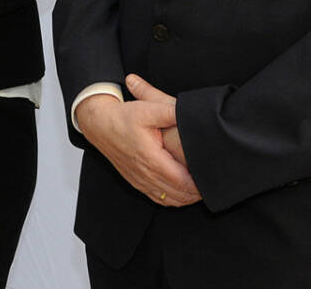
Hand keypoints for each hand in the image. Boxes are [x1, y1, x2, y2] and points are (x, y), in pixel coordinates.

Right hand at [78, 82, 200, 206]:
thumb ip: (170, 111)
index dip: (199, 186)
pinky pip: (158, 198)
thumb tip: (188, 112)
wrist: (98, 124)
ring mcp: (139, 180)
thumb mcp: (147, 109)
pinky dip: (172, 199)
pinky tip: (182, 193)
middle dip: (197, 194)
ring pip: (168, 200)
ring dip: (186, 198)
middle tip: (212, 185)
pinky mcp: (135, 181)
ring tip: (201, 189)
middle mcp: (144, 174)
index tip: (212, 179)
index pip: (181, 182)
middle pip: (178, 195)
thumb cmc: (122, 117)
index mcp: (150, 158)